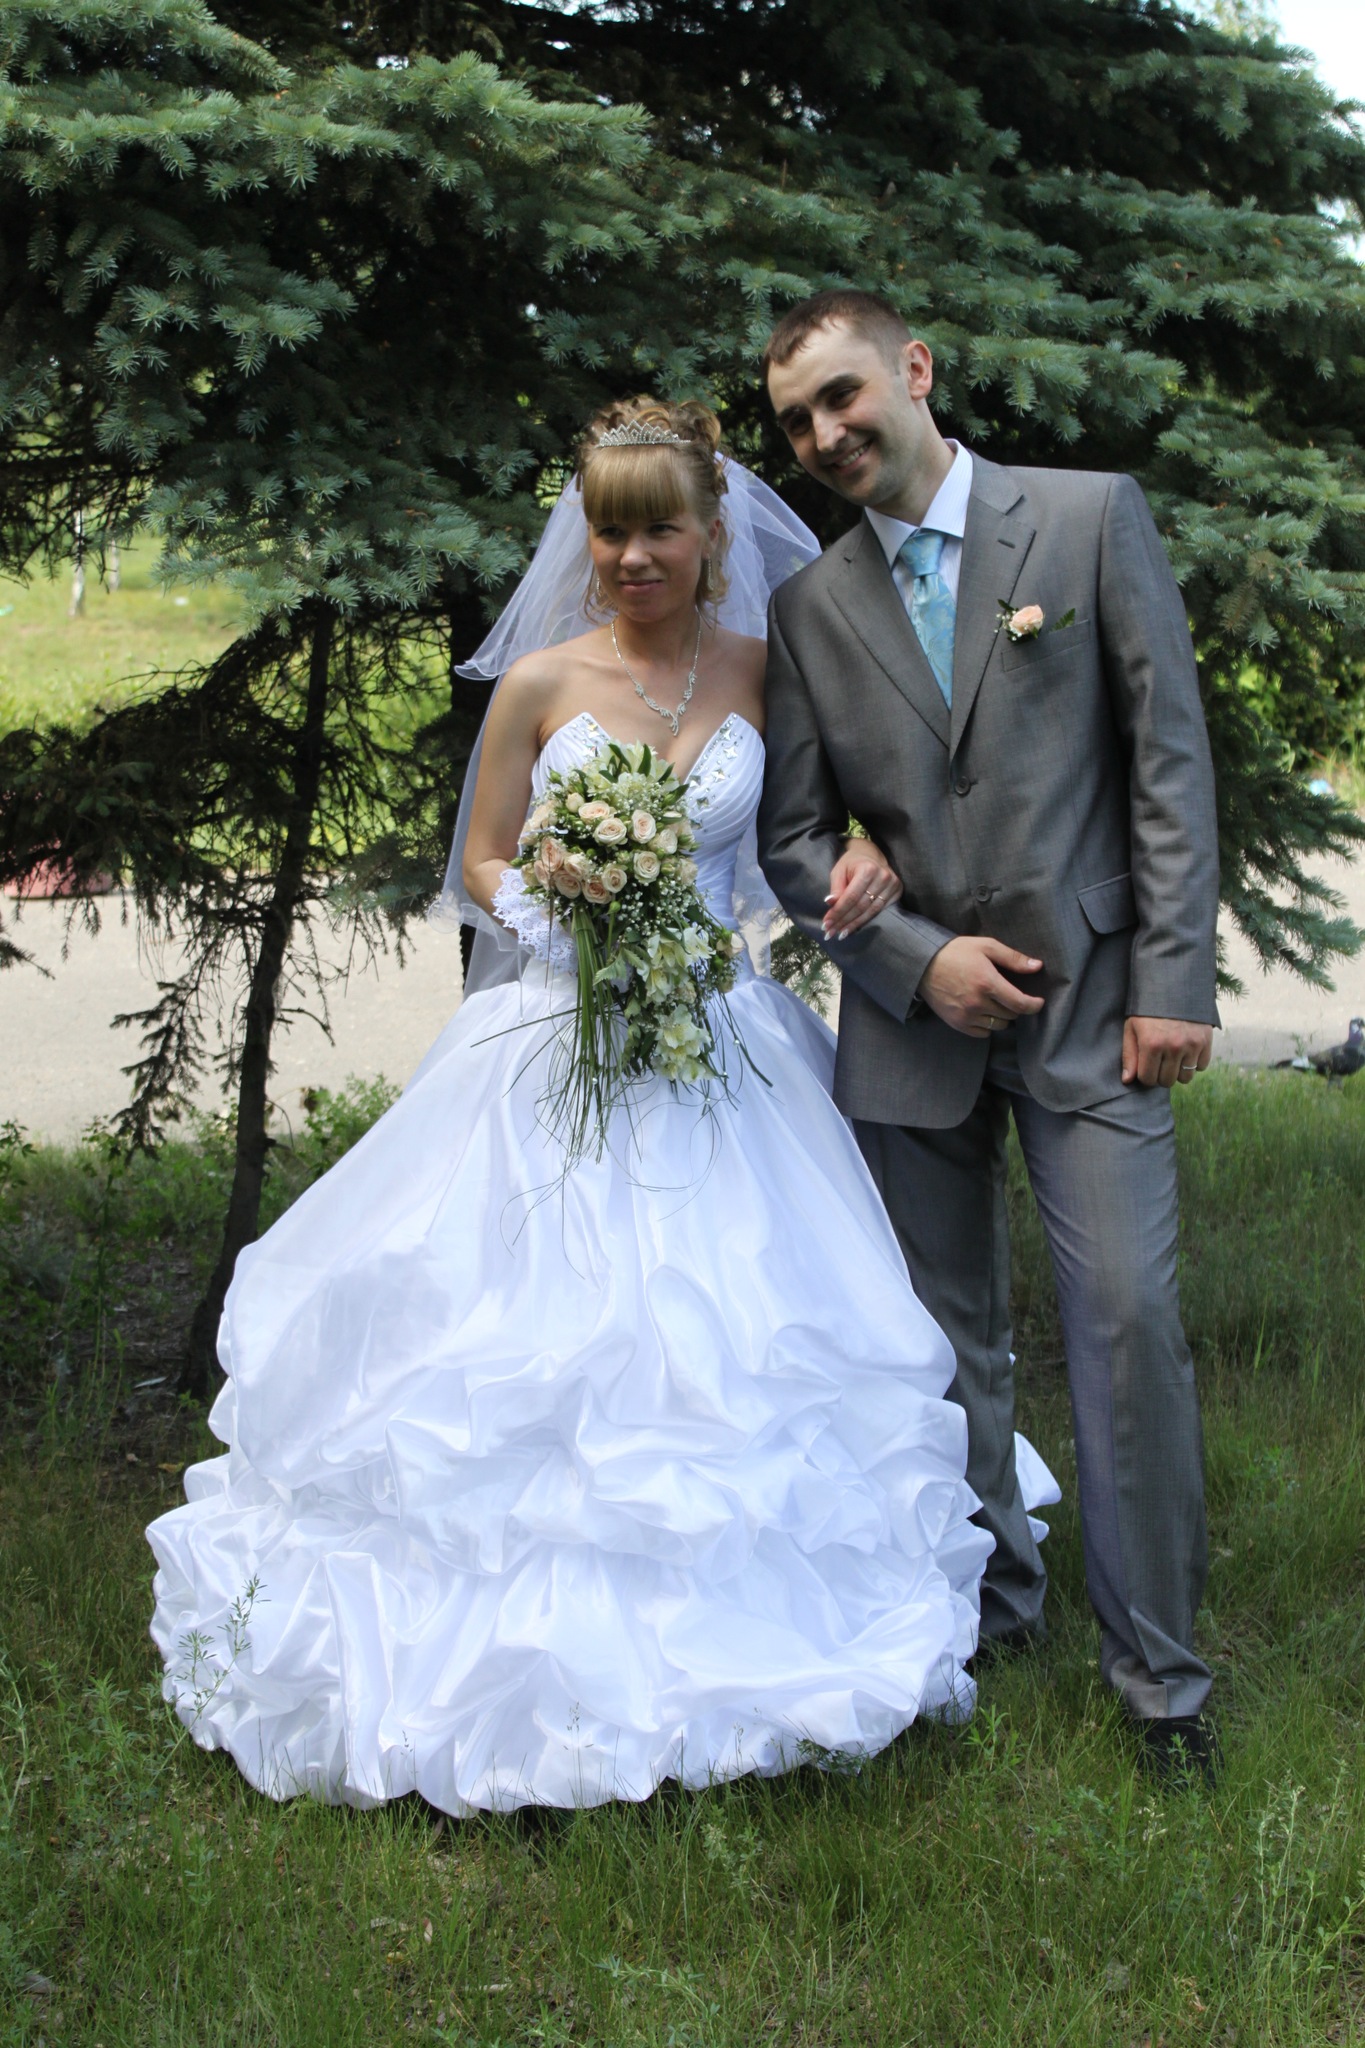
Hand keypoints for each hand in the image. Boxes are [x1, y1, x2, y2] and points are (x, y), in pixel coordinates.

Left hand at [823, 838, 903, 939]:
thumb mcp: (839, 871)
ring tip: (841, 934)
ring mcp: (893, 885)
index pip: (851, 897)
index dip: (838, 912)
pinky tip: (854, 927)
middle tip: (830, 933)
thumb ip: (835, 888)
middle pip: (861, 907)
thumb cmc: (852, 863)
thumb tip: (830, 903)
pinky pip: (879, 911)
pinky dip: (865, 921)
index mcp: (867, 869)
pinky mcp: (897, 892)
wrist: (871, 855)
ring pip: (871, 912)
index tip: (826, 924)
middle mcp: (883, 877)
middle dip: (844, 921)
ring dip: (854, 925)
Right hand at [919, 936, 1044, 1037]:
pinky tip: (983, 1012)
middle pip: (1011, 1015)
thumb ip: (1013, 958)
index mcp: (988, 983)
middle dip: (1015, 1006)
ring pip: (998, 1025)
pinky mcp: (957, 1023)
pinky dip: (987, 1025)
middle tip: (1009, 995)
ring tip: (996, 1003)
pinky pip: (982, 1033)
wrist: (923, 964)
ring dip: (1003, 1016)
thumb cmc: (956, 952)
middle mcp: (978, 1003)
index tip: (1038, 1002)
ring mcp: (966, 1015)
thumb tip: (1037, 966)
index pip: (1020, 1004)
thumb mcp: (986, 946)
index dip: (1034, 1005)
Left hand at [1122, 1016, 1212, 1087]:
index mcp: (1151, 1044)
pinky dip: (1194, 1063)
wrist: (1175, 986)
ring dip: (1178, 1071)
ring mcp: (1191, 1045)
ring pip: (1185, 1078)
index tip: (1146, 1066)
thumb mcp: (1132, 1027)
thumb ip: (1129, 1055)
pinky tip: (1187, 1051)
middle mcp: (1173, 1047)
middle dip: (1161, 1075)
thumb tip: (1127, 1080)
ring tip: (1173, 1057)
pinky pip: (1201, 1067)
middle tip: (1160, 1062)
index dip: (1146, 1075)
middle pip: (1167, 1081)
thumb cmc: (1148, 1009)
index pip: (1148, 1079)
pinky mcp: (1206, 1041)